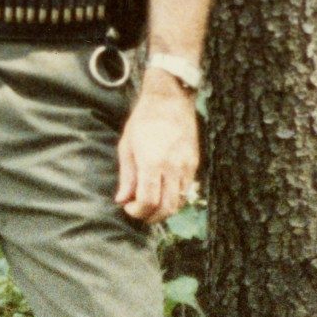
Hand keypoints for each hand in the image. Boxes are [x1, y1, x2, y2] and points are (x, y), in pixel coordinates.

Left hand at [116, 73, 200, 222]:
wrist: (170, 100)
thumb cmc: (143, 121)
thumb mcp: (126, 146)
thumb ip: (126, 176)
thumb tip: (122, 200)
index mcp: (152, 162)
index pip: (149, 201)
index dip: (138, 212)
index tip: (128, 208)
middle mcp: (173, 167)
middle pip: (167, 208)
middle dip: (151, 217)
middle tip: (138, 213)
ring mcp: (187, 166)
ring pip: (179, 202)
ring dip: (164, 210)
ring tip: (149, 204)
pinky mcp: (195, 164)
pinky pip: (187, 190)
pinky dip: (174, 198)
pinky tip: (162, 192)